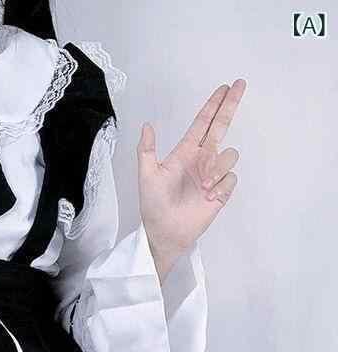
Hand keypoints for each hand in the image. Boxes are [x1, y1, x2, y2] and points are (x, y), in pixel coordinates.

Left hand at [137, 79, 246, 281]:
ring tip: (203, 186)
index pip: (202, 123)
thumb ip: (146, 150)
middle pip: (221, 127)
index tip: (225, 88)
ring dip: (218, 168)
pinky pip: (231, 178)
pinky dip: (222, 186)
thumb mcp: (146, 176)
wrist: (165, 232)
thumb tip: (147, 125)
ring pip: (229, 155)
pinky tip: (209, 196)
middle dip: (230, 106)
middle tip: (240, 85)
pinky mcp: (221, 191)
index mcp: (185, 153)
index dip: (213, 105)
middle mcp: (201, 160)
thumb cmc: (153, 206)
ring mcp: (213, 175)